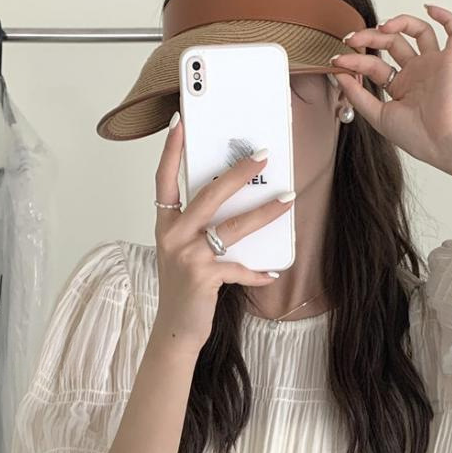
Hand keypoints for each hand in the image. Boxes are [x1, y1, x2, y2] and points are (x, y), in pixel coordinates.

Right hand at [151, 118, 291, 353]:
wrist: (174, 330)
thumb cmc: (184, 288)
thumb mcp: (184, 252)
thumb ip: (201, 228)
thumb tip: (238, 203)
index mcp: (166, 225)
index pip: (164, 179)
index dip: (171, 151)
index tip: (180, 122)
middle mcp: (173, 236)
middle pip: (208, 195)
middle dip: (238, 173)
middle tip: (262, 155)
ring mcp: (187, 256)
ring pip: (231, 227)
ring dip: (263, 213)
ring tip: (287, 200)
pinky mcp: (203, 278)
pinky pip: (239, 269)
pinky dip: (257, 272)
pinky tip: (272, 272)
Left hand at [330, 4, 451, 173]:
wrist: (439, 143)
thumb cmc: (414, 136)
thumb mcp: (376, 115)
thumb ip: (357, 94)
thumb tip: (338, 72)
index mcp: (400, 85)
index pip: (374, 64)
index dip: (354, 59)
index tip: (337, 60)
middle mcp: (416, 71)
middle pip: (392, 42)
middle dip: (370, 37)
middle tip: (352, 38)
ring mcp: (433, 65)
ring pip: (419, 31)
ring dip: (400, 22)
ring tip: (382, 27)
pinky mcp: (450, 61)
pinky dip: (446, 17)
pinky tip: (430, 8)